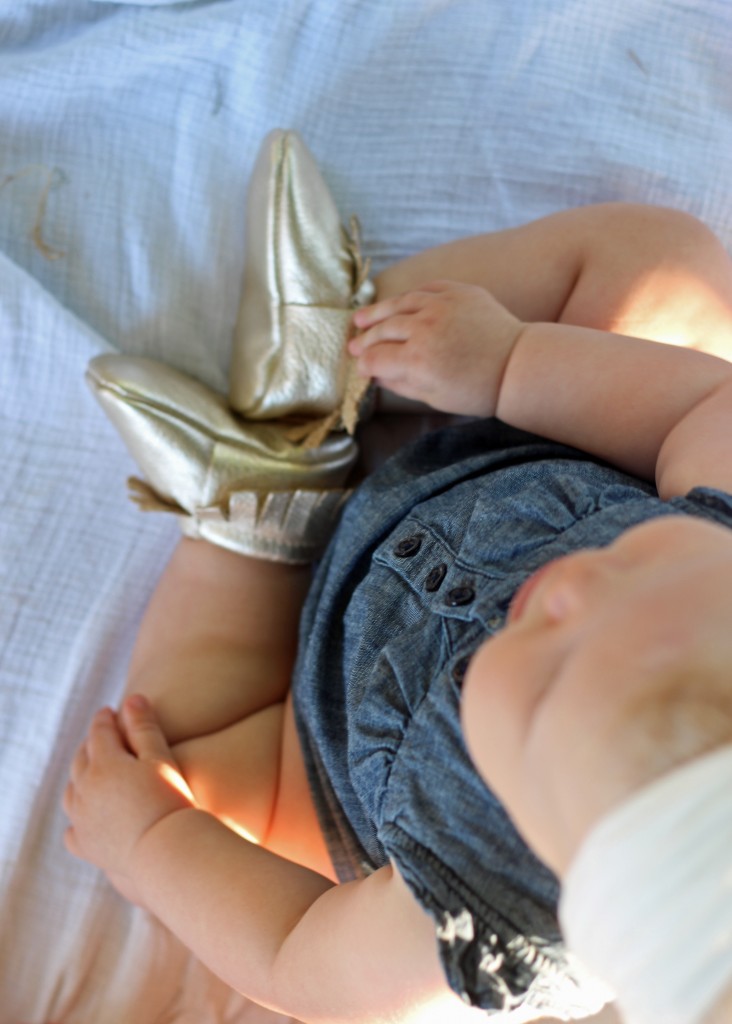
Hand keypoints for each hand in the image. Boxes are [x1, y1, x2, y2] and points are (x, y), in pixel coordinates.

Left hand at [63, 695, 194, 902]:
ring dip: (80, 776)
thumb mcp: (160, 757)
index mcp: (104, 763)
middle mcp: (85, 789)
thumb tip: (132, 697)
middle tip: (101, 736)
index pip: (99, 732)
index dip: (105, 719)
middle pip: (81, 759)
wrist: (166, 852)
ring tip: (92, 772)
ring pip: (72, 791)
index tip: (111, 710)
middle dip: (91, 744)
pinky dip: (78, 817)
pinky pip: (73, 829)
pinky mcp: (86, 846)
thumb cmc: (169, 800)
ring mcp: (82, 819)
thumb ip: (144, 727)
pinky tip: (87, 816)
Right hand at [350, 280, 522, 415]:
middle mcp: (424, 329)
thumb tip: (374, 376)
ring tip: (361, 318)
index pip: (375, 359)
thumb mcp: (434, 397)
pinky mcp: (459, 291)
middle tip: (353, 345)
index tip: (359, 367)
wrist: (516, 365)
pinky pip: (425, 289)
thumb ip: (400, 385)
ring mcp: (441, 305)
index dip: (363, 364)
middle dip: (364, 340)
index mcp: (416, 360)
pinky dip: (408, 297)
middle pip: (382, 330)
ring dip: (377, 312)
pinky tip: (398, 304)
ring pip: (398, 304)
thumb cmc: (476, 390)